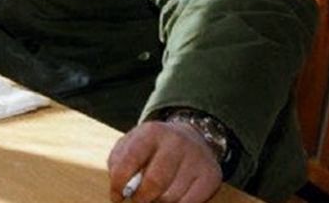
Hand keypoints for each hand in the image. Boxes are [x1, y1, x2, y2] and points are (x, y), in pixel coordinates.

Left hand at [107, 120, 221, 202]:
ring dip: (158, 202)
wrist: (191, 138)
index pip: (129, 161)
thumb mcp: (131, 145)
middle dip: (141, 198)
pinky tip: (173, 196)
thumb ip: (118, 164)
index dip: (118, 184)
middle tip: (138, 199)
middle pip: (154, 183)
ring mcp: (196, 158)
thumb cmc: (153, 148)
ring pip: (171, 197)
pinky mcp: (211, 175)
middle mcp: (176, 142)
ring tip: (156, 194)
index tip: (117, 196)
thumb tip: (119, 191)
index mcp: (152, 132)